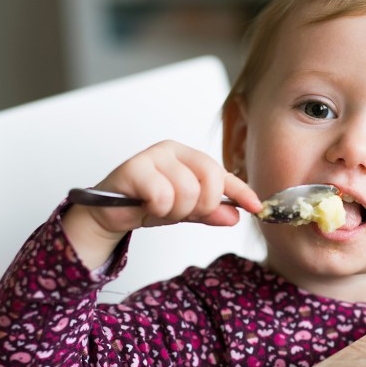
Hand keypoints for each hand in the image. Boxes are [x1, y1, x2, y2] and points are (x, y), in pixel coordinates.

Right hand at [62, 140, 261, 268]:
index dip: (241, 191)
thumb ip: (210, 211)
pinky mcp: (134, 167)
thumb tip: (235, 215)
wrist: (109, 214)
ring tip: (160, 209)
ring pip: (187, 191)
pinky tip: (146, 206)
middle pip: (210, 180)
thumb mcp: (185, 211)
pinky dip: (157, 209)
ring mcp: (153, 156)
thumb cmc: (145, 204)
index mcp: (189, 157)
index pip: (222, 173)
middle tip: (182, 212)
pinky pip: (162, 195)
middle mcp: (173, 150)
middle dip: (202, 206)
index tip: (256, 207)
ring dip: (175, 211)